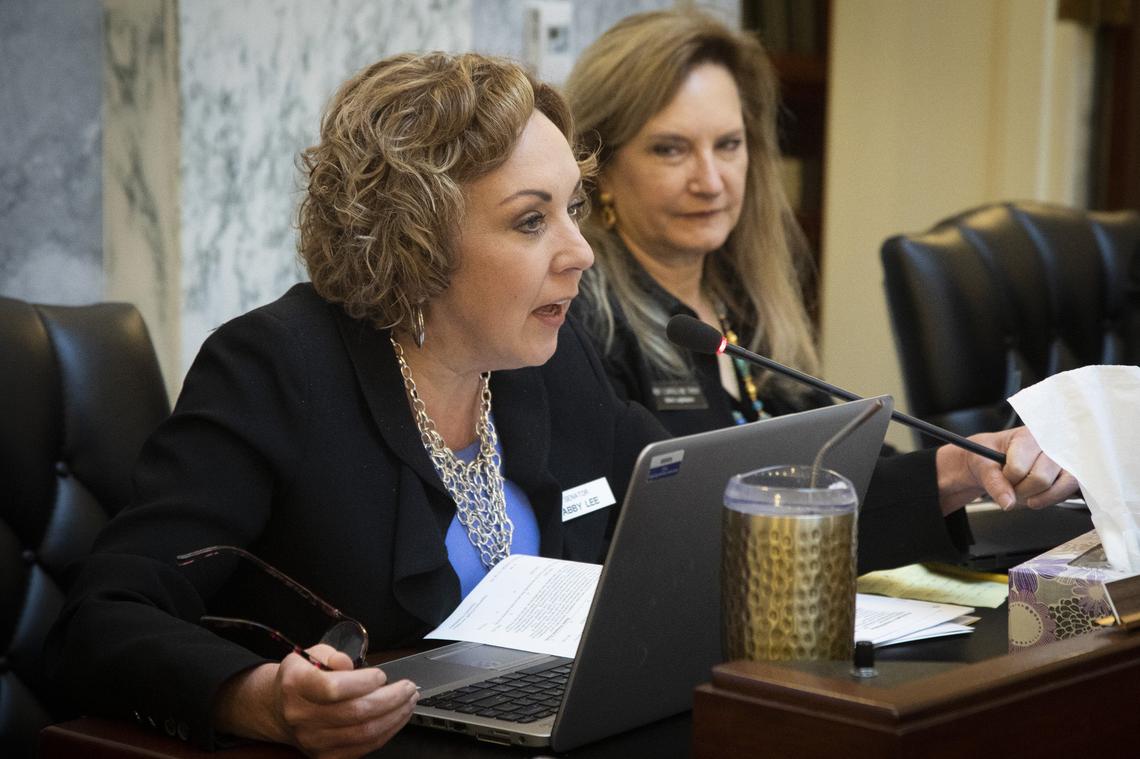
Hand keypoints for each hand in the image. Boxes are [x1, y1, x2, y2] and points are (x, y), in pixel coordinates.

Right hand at [214, 644, 417, 757]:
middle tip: (408, 687)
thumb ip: (332, 655)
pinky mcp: (326, 756)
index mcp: (296, 686)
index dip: (363, 682)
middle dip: (390, 699)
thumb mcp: (311, 654)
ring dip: (394, 716)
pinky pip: (364, 747)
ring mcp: (313, 741)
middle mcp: (302, 716)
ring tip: (408, 701)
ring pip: (364, 733)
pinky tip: (397, 717)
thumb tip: (348, 664)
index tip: (381, 675)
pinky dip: (387, 732)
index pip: (334, 688)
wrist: (279, 709)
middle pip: (355, 712)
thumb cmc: (301, 678)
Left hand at [935, 426, 1078, 514]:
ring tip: (1026, 490)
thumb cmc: (989, 456)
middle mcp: (1051, 444)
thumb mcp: (982, 465)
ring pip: (1062, 486)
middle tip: (1013, 485)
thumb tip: (1008, 502)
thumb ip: (994, 483)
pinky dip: (1051, 498)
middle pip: (1041, 480)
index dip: (1007, 479)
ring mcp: (1065, 459)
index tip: (1002, 475)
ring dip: (1039, 497)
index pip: (1019, 468)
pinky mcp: (1071, 474)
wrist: (993, 459)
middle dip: (1022, 491)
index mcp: (1028, 435)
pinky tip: (1038, 492)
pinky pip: (1068, 493)